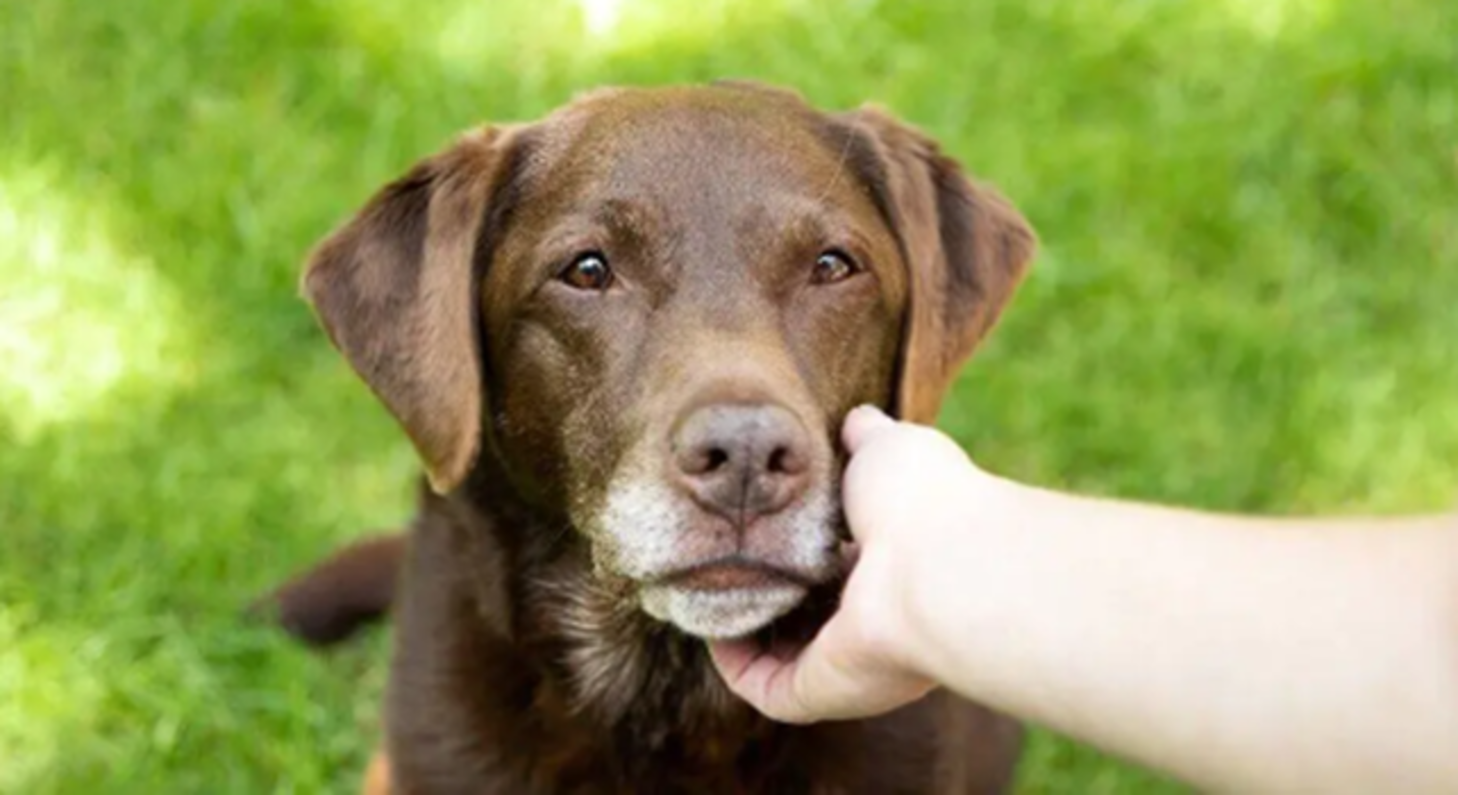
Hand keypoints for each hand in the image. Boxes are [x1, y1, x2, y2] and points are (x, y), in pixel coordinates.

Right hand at [707, 405, 992, 722]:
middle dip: (766, 585)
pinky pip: (768, 687)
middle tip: (722, 556)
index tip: (761, 520)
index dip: (800, 542)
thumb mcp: (888, 447)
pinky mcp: (824, 690)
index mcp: (897, 563)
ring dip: (742, 626)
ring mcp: (852, 660)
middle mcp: (879, 617)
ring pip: (785, 655)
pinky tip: (711, 622)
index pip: (841, 561)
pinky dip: (736, 662)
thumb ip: (866, 436)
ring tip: (704, 586)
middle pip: (811, 611)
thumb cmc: (922, 500)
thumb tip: (856, 419)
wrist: (939, 565)